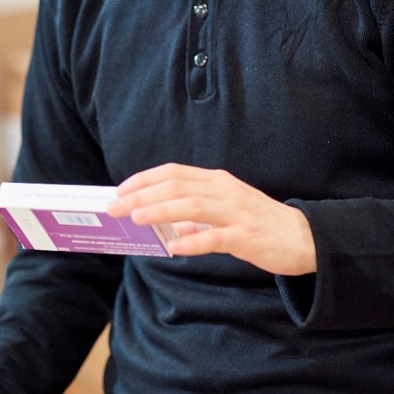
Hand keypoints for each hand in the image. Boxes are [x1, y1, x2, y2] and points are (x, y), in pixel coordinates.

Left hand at [107, 163, 316, 275]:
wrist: (305, 237)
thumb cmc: (258, 222)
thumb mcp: (224, 209)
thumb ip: (194, 213)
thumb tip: (162, 223)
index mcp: (215, 180)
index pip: (172, 172)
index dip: (144, 179)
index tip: (120, 189)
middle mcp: (223, 190)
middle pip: (175, 186)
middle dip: (141, 195)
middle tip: (115, 206)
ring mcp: (235, 212)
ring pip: (191, 206)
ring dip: (160, 211)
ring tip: (136, 219)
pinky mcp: (246, 236)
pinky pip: (215, 238)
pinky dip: (192, 242)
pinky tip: (173, 248)